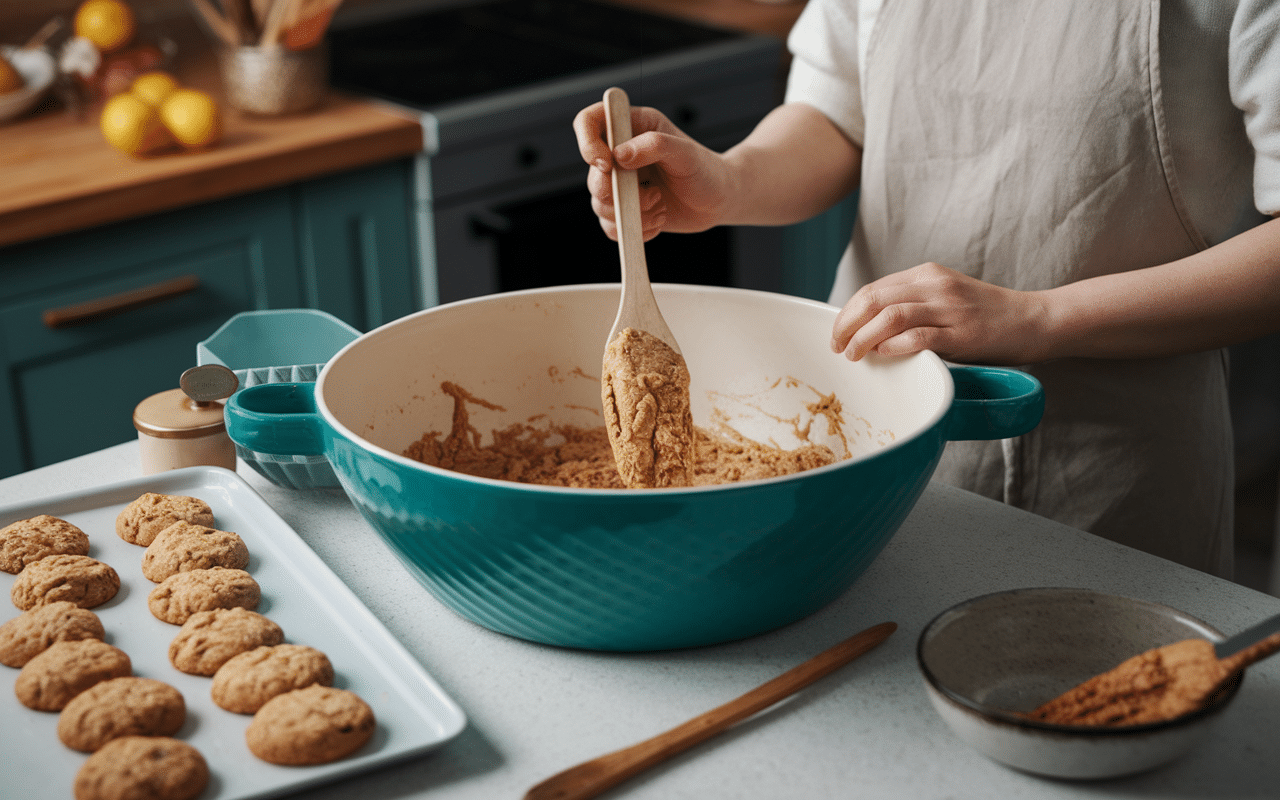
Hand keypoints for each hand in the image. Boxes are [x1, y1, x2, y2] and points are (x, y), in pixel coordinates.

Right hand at [572, 100, 734, 240]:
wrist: (718, 200)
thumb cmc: (706, 170)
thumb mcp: (685, 153)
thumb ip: (654, 146)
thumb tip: (619, 155)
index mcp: (632, 127)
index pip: (589, 123)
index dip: (587, 143)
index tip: (606, 164)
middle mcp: (620, 154)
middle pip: (592, 173)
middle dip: (617, 192)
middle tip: (650, 195)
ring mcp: (620, 184)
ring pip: (599, 204)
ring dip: (631, 214)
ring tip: (659, 206)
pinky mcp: (625, 210)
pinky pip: (611, 227)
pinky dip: (634, 230)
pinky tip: (657, 221)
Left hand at [830, 263, 1048, 364]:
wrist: (1034, 320)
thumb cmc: (987, 316)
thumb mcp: (945, 298)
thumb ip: (913, 305)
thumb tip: (869, 328)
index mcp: (927, 274)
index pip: (873, 289)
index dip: (847, 312)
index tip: (837, 333)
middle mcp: (935, 286)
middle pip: (874, 299)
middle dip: (847, 324)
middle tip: (837, 346)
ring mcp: (950, 308)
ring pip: (890, 316)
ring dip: (863, 337)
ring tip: (852, 354)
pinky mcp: (963, 333)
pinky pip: (919, 336)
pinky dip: (894, 345)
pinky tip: (883, 354)